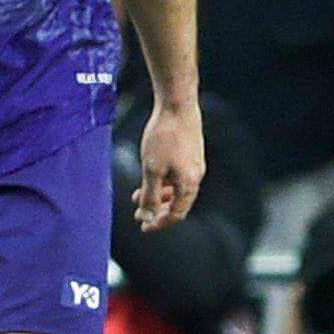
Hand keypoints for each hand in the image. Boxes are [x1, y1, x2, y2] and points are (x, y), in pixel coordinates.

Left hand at [136, 96, 205, 229]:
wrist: (177, 106)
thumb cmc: (164, 137)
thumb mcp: (151, 169)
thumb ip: (149, 196)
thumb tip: (146, 218)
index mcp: (189, 184)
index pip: (177, 214)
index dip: (159, 223)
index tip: (143, 228)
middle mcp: (196, 176)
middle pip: (177, 203)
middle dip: (156, 210)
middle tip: (138, 215)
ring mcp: (194, 164)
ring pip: (176, 188)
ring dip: (157, 194)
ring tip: (136, 196)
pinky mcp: (190, 153)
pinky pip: (177, 175)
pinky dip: (162, 180)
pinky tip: (148, 175)